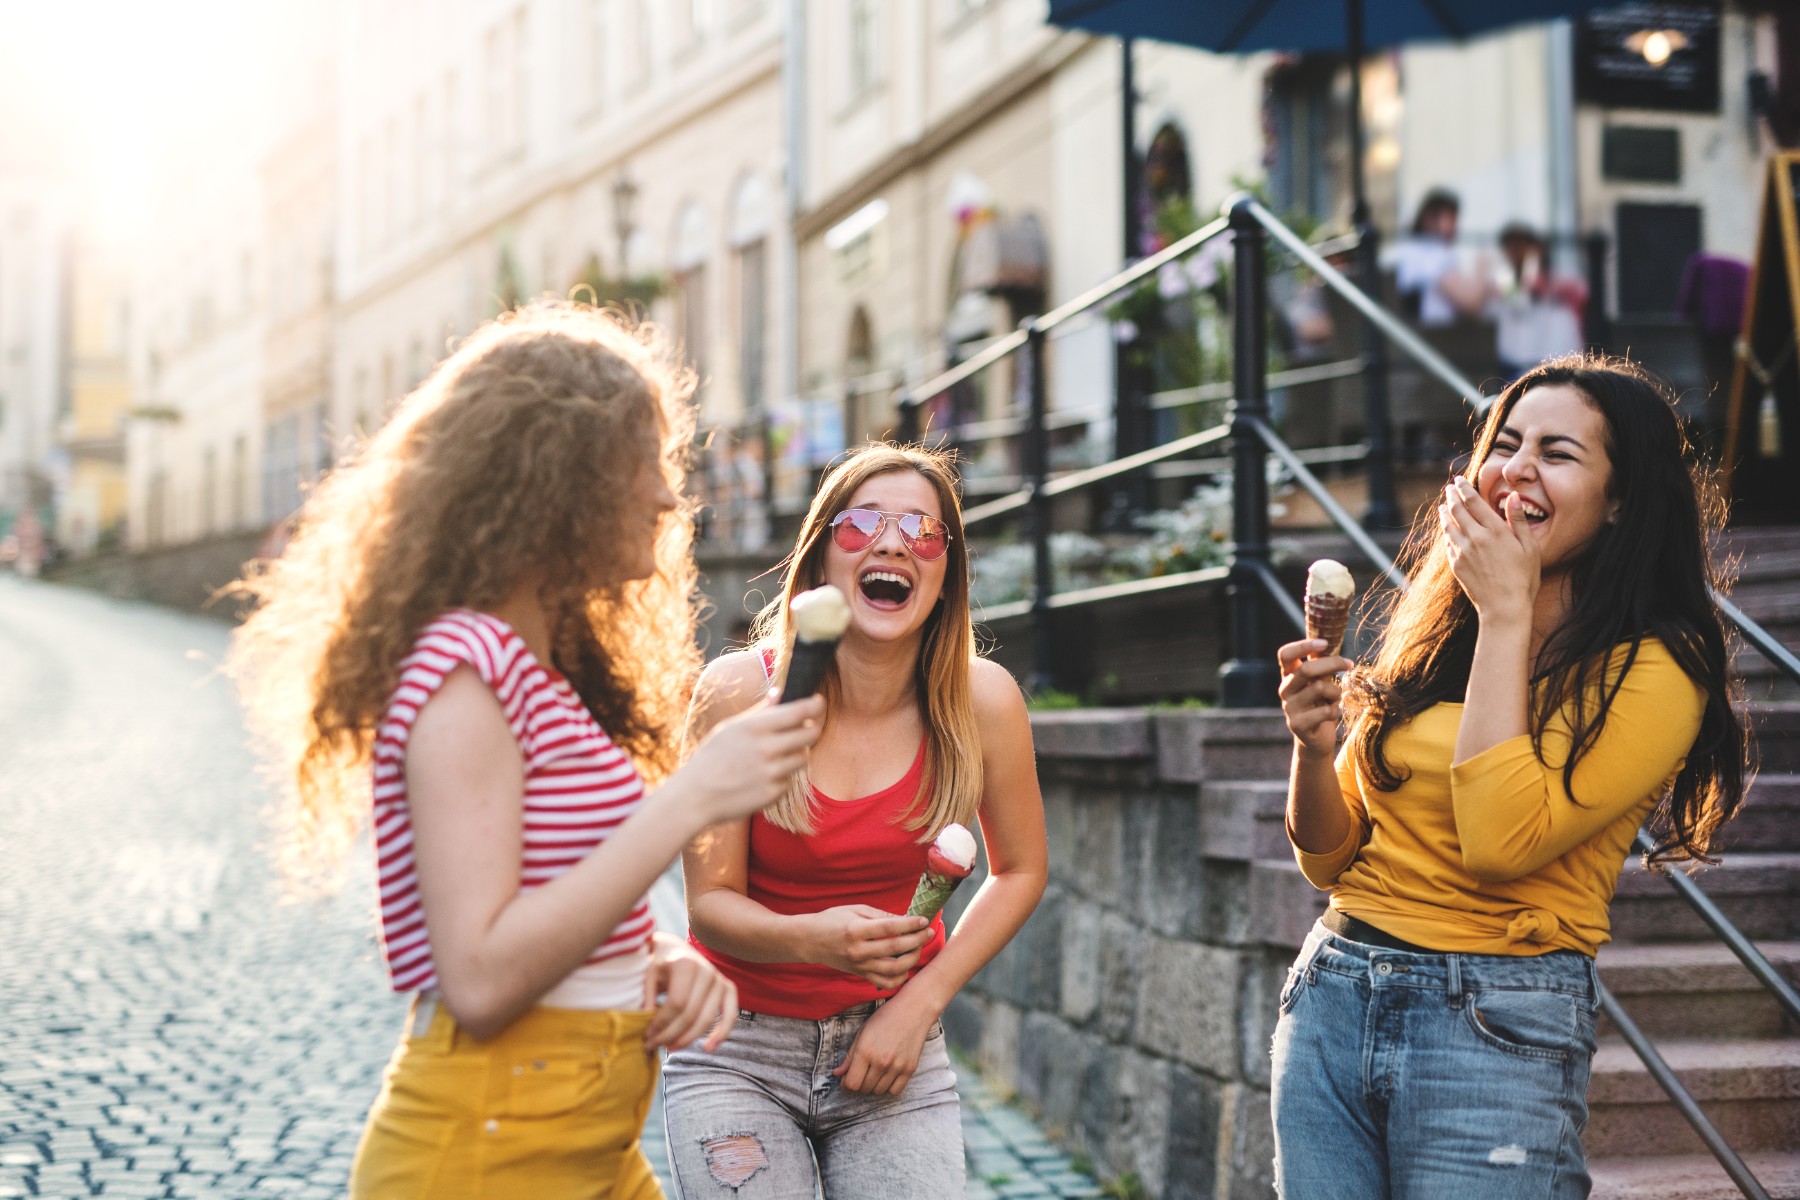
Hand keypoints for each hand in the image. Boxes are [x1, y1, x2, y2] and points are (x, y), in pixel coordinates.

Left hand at [642, 933, 737, 1052]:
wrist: (673, 948)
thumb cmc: (658, 962)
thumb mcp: (647, 972)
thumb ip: (646, 994)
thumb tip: (646, 1019)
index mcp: (686, 964)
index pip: (676, 1004)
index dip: (661, 1023)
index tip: (646, 1035)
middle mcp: (707, 971)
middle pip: (690, 1014)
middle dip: (670, 1035)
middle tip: (652, 1046)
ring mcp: (719, 980)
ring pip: (706, 1019)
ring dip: (688, 1039)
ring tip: (669, 1048)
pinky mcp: (728, 988)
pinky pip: (730, 1014)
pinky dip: (722, 1033)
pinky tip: (709, 1048)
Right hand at [675, 692, 823, 825]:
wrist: (696, 796)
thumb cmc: (712, 757)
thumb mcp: (731, 728)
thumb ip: (760, 711)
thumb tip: (779, 692)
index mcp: (755, 727)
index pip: (799, 711)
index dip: (815, 705)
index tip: (819, 702)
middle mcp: (767, 749)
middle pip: (810, 734)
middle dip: (812, 730)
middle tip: (806, 730)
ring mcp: (772, 773)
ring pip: (803, 758)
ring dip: (796, 755)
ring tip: (774, 757)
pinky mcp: (774, 793)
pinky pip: (789, 780)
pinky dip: (781, 777)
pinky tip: (761, 778)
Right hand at [805, 905, 932, 989]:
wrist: (809, 941)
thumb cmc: (831, 921)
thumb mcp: (854, 910)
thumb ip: (880, 915)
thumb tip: (904, 918)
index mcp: (856, 930)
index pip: (890, 928)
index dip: (910, 924)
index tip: (923, 920)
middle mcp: (859, 951)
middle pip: (896, 948)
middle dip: (917, 940)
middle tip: (928, 932)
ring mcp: (860, 966)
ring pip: (894, 969)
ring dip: (912, 959)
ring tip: (919, 948)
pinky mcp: (860, 975)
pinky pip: (885, 982)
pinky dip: (899, 978)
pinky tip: (906, 966)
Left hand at [833, 997, 934, 1094]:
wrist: (914, 1010)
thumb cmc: (886, 1018)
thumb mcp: (862, 1032)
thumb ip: (850, 1056)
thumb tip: (837, 1074)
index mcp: (865, 1051)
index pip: (851, 1083)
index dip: (846, 1085)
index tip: (846, 1080)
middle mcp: (881, 1061)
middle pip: (864, 1089)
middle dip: (858, 1085)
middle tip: (860, 1075)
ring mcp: (897, 1067)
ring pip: (878, 1092)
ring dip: (872, 1087)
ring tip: (873, 1074)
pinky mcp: (910, 1069)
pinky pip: (895, 1091)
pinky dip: (888, 1088)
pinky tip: (886, 1077)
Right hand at [1277, 640, 1351, 756]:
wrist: (1316, 740)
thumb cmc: (1321, 707)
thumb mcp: (1320, 684)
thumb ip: (1321, 668)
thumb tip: (1332, 646)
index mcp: (1288, 677)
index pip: (1285, 654)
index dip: (1303, 646)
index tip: (1324, 643)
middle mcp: (1285, 690)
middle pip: (1306, 669)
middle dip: (1332, 663)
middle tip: (1349, 663)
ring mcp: (1289, 708)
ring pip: (1320, 688)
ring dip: (1335, 692)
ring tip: (1335, 700)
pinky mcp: (1297, 725)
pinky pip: (1325, 711)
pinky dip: (1334, 711)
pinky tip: (1330, 716)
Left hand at [1438, 476, 1537, 618]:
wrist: (1504, 607)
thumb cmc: (1523, 578)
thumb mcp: (1529, 547)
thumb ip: (1518, 520)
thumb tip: (1512, 496)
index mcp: (1495, 531)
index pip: (1474, 502)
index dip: (1464, 489)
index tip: (1459, 481)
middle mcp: (1475, 538)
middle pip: (1457, 510)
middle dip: (1452, 496)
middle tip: (1449, 488)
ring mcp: (1463, 552)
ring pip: (1449, 526)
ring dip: (1445, 513)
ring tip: (1443, 505)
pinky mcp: (1456, 565)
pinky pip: (1448, 543)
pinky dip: (1446, 532)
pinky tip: (1446, 529)